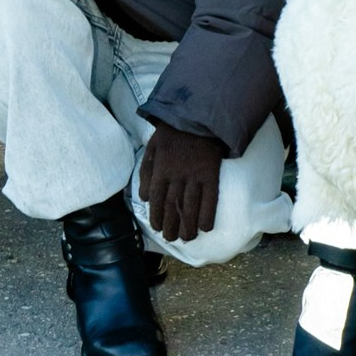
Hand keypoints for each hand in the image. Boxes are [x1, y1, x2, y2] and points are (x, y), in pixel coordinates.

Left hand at [138, 122, 222, 241]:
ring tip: (187, 238)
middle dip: (171, 226)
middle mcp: (177, 176)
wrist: (197, 116)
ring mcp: (195, 175)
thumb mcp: (151, 148)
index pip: (156, 200)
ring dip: (188, 226)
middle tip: (171, 238)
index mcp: (160, 169)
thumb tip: (144, 198)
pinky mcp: (211, 174)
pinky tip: (206, 228)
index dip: (157, 217)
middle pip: (173, 207)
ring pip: (190, 207)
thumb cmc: (172, 133)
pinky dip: (208, 215)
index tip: (158, 228)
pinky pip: (210, 198)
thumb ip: (145, 172)